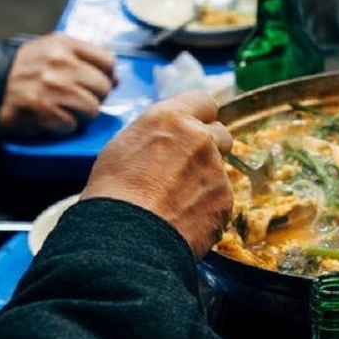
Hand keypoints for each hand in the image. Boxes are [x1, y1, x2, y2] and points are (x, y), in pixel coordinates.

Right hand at [0, 33, 117, 137]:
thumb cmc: (25, 71)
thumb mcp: (51, 51)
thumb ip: (84, 59)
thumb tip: (117, 79)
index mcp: (64, 44)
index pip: (108, 61)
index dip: (107, 76)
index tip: (97, 83)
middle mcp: (59, 62)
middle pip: (104, 87)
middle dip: (96, 98)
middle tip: (78, 100)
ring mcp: (51, 86)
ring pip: (93, 108)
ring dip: (82, 114)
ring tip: (66, 110)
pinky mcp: (43, 109)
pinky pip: (74, 124)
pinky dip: (66, 126)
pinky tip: (52, 118)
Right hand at [82, 90, 234, 259]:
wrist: (126, 236)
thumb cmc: (112, 193)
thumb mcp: (123, 147)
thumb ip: (156, 136)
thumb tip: (166, 139)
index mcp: (171, 119)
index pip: (203, 101)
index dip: (200, 117)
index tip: (195, 129)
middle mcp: (200, 138)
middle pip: (221, 134)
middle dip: (210, 148)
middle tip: (187, 169)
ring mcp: (216, 169)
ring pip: (220, 170)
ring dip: (205, 181)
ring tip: (175, 202)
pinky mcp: (225, 199)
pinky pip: (221, 199)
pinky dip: (207, 208)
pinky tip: (183, 219)